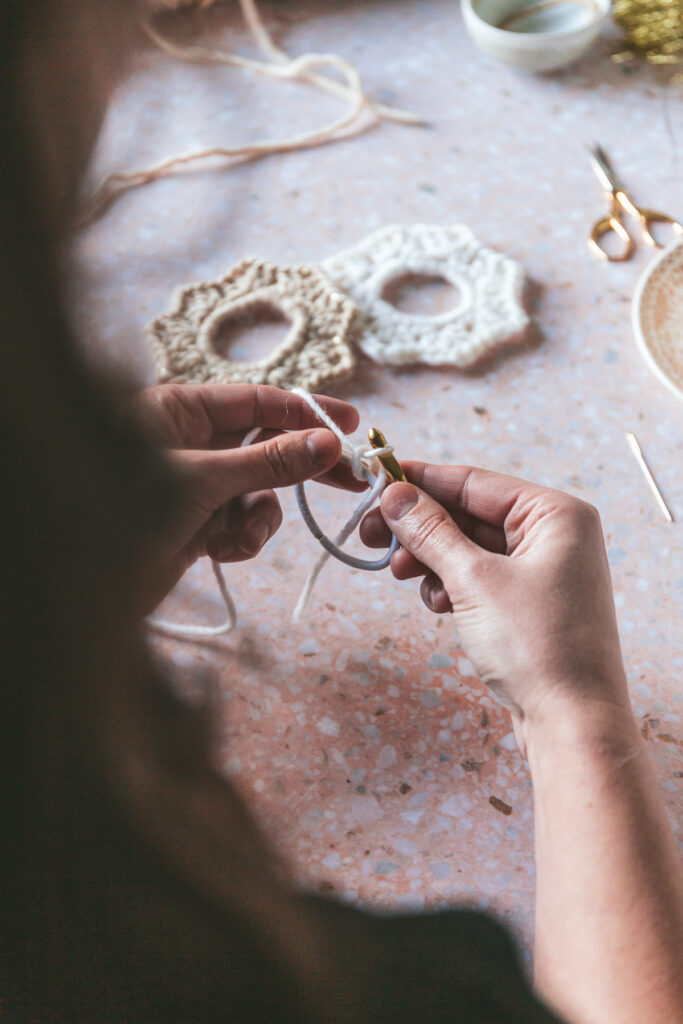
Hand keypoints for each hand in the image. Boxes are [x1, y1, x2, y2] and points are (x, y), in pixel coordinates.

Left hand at [135, 383, 359, 612]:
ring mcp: (196, 485)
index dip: (305, 410)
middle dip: (301, 466)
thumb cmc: (123, 510)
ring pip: (259, 493)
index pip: (257, 401)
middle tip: (350, 478)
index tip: (350, 424)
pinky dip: (240, 539)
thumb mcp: (203, 479)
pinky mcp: (197, 524)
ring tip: (240, 537)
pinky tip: (219, 553)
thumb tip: (327, 444)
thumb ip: (269, 461)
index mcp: (181, 411)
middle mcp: (191, 443)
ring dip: (259, 518)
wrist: (83, 585)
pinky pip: (241, 524)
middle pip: (266, 444)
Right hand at [361, 463, 629, 748]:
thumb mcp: (473, 580)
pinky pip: (478, 578)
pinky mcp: (529, 604)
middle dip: (421, 528)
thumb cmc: (538, 646)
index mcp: (556, 514)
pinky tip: (438, 604)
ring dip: (432, 560)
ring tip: (403, 575)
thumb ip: (431, 532)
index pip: (474, 482)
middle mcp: (554, 536)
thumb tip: (395, 495)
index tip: (376, 481)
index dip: (421, 481)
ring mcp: (543, 571)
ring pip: (468, 548)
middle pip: (469, 514)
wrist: (570, 723)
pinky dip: (451, 586)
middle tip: (371, 535)